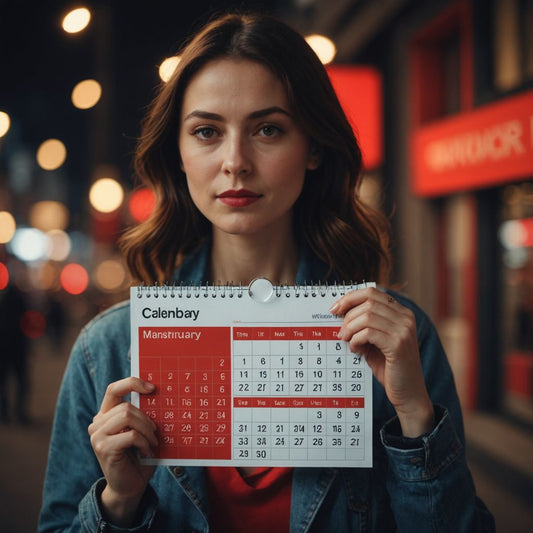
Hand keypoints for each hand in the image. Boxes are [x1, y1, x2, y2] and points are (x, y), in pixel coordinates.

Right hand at [88, 377, 157, 525]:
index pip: (114, 389)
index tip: (152, 388)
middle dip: (147, 419)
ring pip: (127, 417)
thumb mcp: (141, 430)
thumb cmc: (139, 455)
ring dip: (146, 430)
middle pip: (126, 407)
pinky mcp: (102, 448)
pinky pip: (131, 435)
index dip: (132, 383)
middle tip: (155, 433)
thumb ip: (142, 413)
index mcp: (106, 414)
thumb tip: (157, 392)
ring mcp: (97, 436)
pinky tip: (146, 452)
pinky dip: (144, 442)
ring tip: (152, 442)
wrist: (130, 486)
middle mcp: (97, 423)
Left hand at [330, 287, 433, 436]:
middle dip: (348, 315)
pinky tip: (355, 349)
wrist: (408, 393)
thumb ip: (363, 326)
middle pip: (368, 302)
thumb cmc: (389, 367)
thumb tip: (339, 313)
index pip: (372, 292)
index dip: (350, 298)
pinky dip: (356, 340)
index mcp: (401, 312)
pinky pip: (368, 333)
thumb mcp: (375, 341)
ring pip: (367, 316)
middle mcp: (405, 317)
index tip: (334, 308)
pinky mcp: (398, 344)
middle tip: (340, 331)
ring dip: (350, 328)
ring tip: (346, 340)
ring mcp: (403, 330)